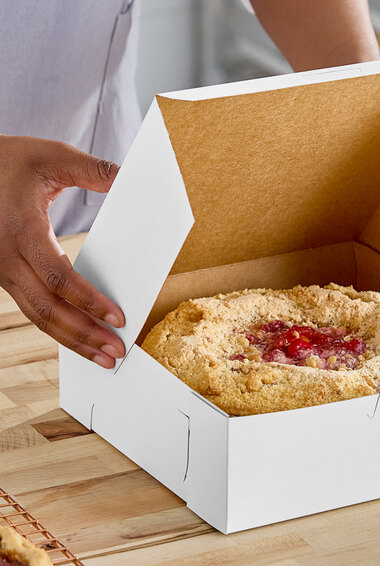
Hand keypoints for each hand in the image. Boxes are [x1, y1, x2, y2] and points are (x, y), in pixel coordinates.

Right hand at [0, 135, 125, 367]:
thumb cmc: (10, 160)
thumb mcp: (51, 156)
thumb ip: (92, 170)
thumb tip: (130, 181)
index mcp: (21, 230)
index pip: (57, 277)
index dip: (88, 301)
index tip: (118, 317)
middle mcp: (6, 257)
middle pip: (47, 309)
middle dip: (85, 335)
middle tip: (116, 353)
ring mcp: (2, 271)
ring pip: (38, 316)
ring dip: (72, 340)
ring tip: (103, 357)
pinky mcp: (6, 276)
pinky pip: (32, 309)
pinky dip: (58, 328)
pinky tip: (80, 340)